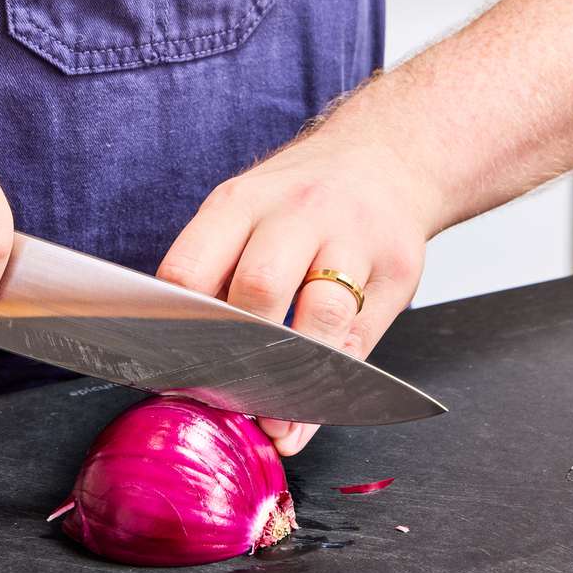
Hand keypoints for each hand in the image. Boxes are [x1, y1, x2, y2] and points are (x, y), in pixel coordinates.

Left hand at [158, 122, 434, 455]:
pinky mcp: (398, 272)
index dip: (178, 330)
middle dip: (239, 353)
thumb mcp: (245, 215)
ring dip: (295, 375)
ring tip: (272, 413)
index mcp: (241, 202)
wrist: (387, 159)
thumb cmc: (298, 204)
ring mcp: (355, 239)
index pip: (191, 269)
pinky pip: (361, 341)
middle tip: (227, 394)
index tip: (174, 372)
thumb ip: (216, 280)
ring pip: (322, 316)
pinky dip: (333, 386)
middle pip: (258, 289)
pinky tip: (309, 410)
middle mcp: (299, 212)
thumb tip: (185, 372)